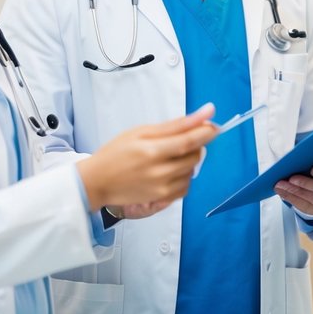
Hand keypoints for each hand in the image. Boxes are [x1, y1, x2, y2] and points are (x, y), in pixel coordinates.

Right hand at [77, 104, 216, 209]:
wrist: (98, 181)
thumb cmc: (117, 152)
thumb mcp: (142, 131)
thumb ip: (176, 125)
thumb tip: (205, 114)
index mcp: (152, 151)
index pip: (189, 141)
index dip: (206, 133)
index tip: (214, 126)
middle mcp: (159, 172)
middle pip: (194, 156)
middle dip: (196, 145)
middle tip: (181, 139)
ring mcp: (161, 188)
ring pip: (191, 171)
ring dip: (188, 161)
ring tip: (169, 156)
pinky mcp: (162, 199)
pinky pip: (185, 187)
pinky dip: (183, 176)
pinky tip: (169, 170)